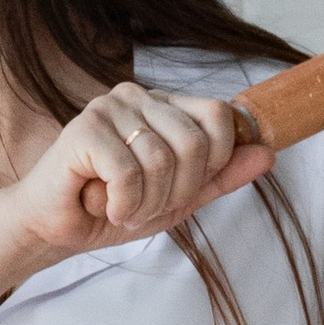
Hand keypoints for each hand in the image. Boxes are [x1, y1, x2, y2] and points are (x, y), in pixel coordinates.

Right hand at [5, 82, 272, 265]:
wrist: (54, 228)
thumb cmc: (113, 208)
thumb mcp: (179, 199)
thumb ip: (220, 176)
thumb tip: (269, 153)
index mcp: (165, 105)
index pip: (219, 115)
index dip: (212, 162)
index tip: (179, 190)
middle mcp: (139, 96)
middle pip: (195, 142)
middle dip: (177, 192)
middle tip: (147, 207)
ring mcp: (110, 107)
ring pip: (162, 160)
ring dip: (146, 203)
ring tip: (123, 209)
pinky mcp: (84, 128)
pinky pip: (128, 171)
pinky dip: (124, 204)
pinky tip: (107, 207)